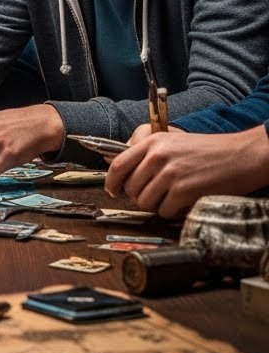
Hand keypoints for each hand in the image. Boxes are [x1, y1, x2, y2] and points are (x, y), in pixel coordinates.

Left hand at [105, 124, 268, 218]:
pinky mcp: (183, 191)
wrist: (240, 156)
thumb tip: (119, 167)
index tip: (113, 190)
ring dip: (157, 205)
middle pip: (131, 188)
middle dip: (140, 196)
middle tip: (156, 194)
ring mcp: (170, 174)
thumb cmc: (207, 150)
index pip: (118, 165)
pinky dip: (172, 211)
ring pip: (145, 202)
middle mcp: (158, 156)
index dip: (112, 181)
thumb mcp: (173, 141)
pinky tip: (184, 201)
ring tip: (173, 196)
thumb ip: (147, 151)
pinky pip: (164, 211)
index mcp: (153, 142)